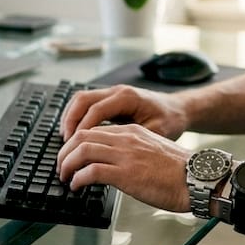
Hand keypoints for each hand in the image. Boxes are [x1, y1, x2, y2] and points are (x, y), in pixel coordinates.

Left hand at [56, 123, 191, 212]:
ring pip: (82, 150)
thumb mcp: (152, 152)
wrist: (197, 179)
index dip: (76, 143)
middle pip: (82, 136)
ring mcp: (125, 155)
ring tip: (66, 177)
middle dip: (65, 152)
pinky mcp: (126, 174)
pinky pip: (91, 171)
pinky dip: (78, 179)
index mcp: (132, 132)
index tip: (71, 156)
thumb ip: (132, 153)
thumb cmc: (180, 172)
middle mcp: (126, 139)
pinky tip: (78, 186)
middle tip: (61, 167)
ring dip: (68, 165)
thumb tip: (114, 167)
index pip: (94, 130)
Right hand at [59, 84, 189, 139]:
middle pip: (82, 100)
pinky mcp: (110, 99)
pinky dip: (76, 116)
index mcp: (128, 98)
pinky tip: (74, 132)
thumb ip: (133, 140)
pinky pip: (86, 103)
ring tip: (66, 139)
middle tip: (65, 143)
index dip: (83, 128)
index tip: (75, 145)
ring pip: (81, 99)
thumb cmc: (170, 120)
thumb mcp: (156, 132)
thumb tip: (112, 154)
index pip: (96, 110)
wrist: (179, 109)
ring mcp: (112, 93)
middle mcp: (117, 91)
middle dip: (70, 121)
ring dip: (70, 118)